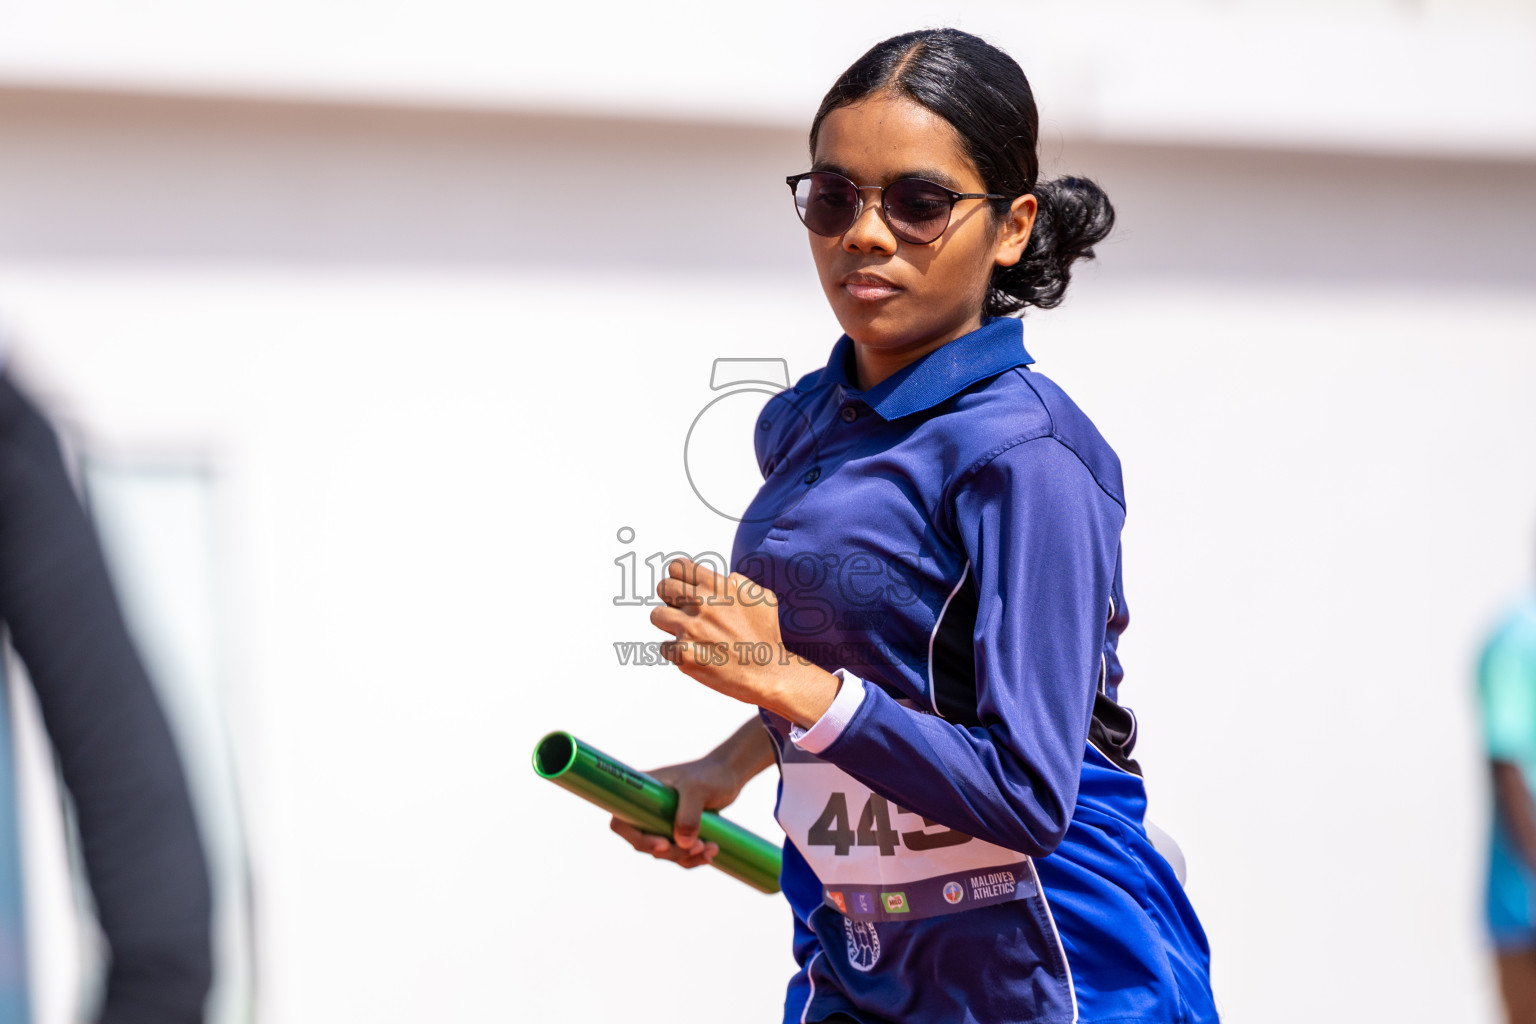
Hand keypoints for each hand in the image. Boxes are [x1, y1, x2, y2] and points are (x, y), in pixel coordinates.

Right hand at [608, 755, 746, 868]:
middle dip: (671, 851)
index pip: (623, 822)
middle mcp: (647, 809)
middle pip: (645, 843)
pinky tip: (711, 853)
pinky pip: (678, 853)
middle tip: (698, 846)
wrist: (730, 774)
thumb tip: (682, 843)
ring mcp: (661, 821)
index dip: (638, 838)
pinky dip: (692, 857)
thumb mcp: (697, 789)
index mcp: (641, 793)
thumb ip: (688, 813)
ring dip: (686, 856)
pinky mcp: (677, 831)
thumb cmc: (711, 774)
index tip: (664, 844)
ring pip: (663, 852)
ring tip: (711, 848)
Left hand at [648, 557, 839, 726]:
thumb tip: (728, 578)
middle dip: (672, 599)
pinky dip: (676, 652)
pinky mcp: (682, 654)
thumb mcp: (762, 598)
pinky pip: (664, 647)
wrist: (768, 673)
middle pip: (663, 587)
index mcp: (716, 586)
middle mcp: (700, 603)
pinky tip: (695, 655)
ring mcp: (689, 628)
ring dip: (669, 624)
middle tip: (685, 612)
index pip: (678, 567)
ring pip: (657, 615)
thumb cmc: (766, 636)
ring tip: (687, 633)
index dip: (681, 578)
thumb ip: (741, 582)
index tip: (686, 589)